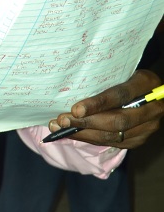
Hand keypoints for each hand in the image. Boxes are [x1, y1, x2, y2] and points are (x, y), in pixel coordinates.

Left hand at [46, 70, 162, 148]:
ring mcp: (147, 128)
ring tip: (60, 128)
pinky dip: (90, 138)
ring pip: (113, 136)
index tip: (75, 109)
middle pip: (117, 120)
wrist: (149, 92)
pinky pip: (112, 142)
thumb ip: (106, 78)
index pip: (120, 96)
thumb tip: (73, 87)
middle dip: (86, 123)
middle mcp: (152, 108)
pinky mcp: (139, 140)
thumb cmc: (127, 76)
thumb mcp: (122, 69)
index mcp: (146, 84)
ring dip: (84, 133)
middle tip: (62, 121)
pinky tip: (73, 134)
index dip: (97, 104)